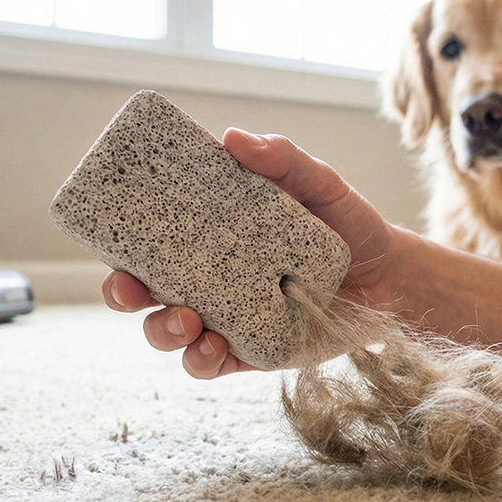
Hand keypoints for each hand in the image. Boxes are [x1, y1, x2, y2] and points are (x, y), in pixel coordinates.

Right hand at [103, 128, 396, 377]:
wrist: (391, 278)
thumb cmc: (346, 224)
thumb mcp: (317, 183)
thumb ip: (281, 159)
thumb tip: (232, 138)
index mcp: (208, 236)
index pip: (147, 238)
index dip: (117, 241)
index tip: (109, 238)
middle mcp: (207, 279)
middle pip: (142, 290)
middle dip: (123, 292)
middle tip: (130, 287)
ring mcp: (225, 318)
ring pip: (168, 332)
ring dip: (161, 330)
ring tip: (185, 319)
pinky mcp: (250, 352)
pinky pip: (209, 363)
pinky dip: (200, 360)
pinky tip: (211, 347)